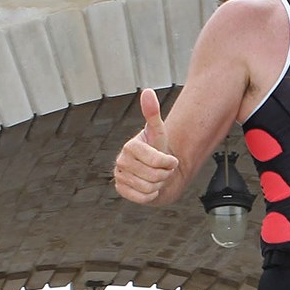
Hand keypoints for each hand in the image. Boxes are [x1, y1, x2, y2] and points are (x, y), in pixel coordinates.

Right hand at [113, 89, 178, 203]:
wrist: (155, 170)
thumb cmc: (158, 149)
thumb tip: (147, 91)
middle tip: (162, 170)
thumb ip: (153, 113)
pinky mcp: (121, 191)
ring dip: (159, 185)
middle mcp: (121, 161)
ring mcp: (120, 177)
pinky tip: (150, 187)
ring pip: (149, 188)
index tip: (169, 160)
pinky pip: (143, 198)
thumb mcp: (159, 132)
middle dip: (164, 175)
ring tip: (156, 177)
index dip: (169, 163)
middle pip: (154, 176)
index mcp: (130, 146)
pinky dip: (151, 195)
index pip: (157, 161)